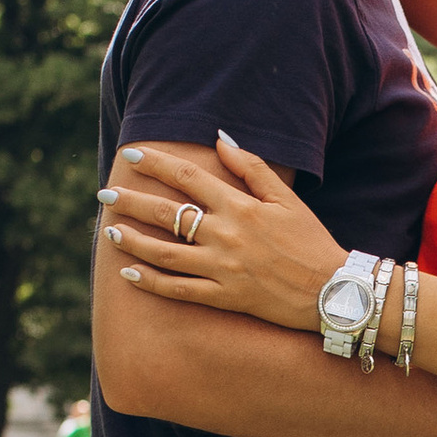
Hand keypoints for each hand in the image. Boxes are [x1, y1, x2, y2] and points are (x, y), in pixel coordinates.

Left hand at [101, 136, 348, 332]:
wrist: (332, 291)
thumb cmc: (311, 241)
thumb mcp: (286, 198)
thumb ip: (251, 167)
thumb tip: (220, 138)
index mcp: (240, 206)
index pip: (188, 176)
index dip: (156, 163)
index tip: (132, 155)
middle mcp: (226, 235)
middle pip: (167, 213)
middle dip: (131, 201)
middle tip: (104, 194)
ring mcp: (222, 268)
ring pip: (165, 252)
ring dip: (133, 241)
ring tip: (109, 232)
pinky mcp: (224, 297)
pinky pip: (178, 289)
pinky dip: (150, 282)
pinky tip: (128, 274)